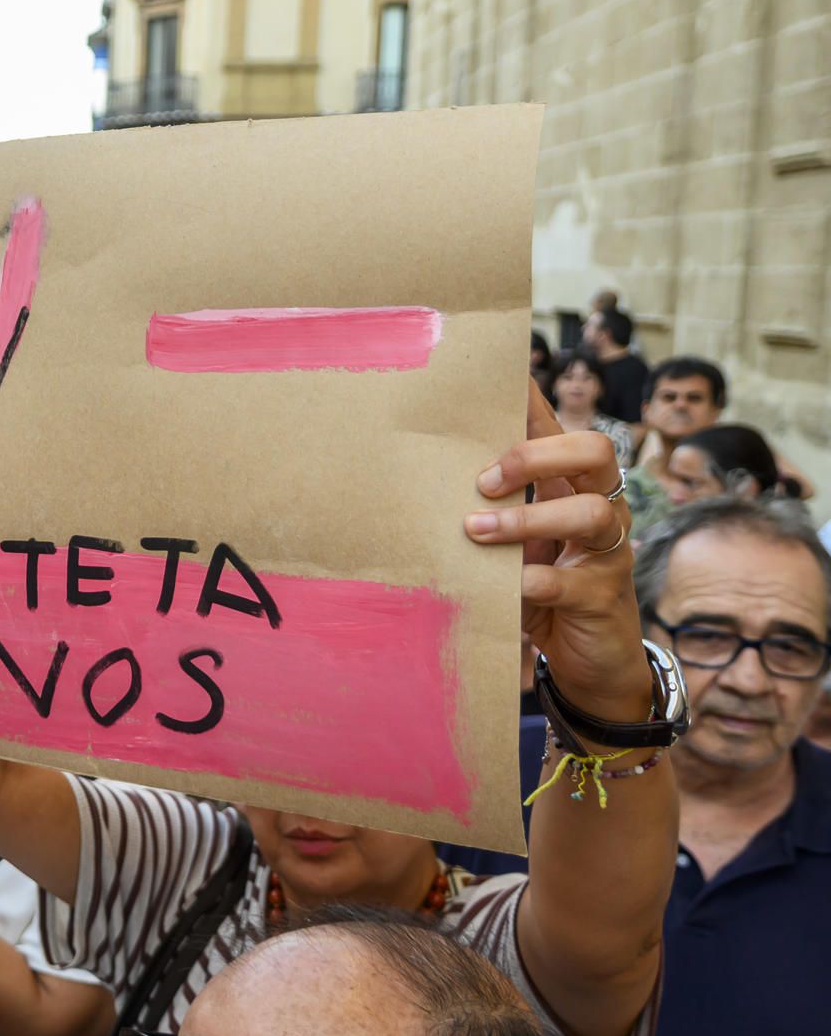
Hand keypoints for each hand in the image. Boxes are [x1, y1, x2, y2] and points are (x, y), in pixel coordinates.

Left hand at [464, 380, 649, 720]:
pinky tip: (506, 588)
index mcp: (571, 486)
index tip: (501, 373)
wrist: (590, 661)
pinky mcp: (604, 597)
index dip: (534, 400)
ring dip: (526, 519)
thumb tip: (425, 479)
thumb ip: (489, 511)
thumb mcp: (513, 543)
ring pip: (589, 512)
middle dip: (536, 455)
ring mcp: (608, 551)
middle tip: (484, 482)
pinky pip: (570, 580)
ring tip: (476, 532)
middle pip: (593, 450)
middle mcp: (600, 507)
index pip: (558, 428)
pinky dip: (531, 582)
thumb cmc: (540, 588)